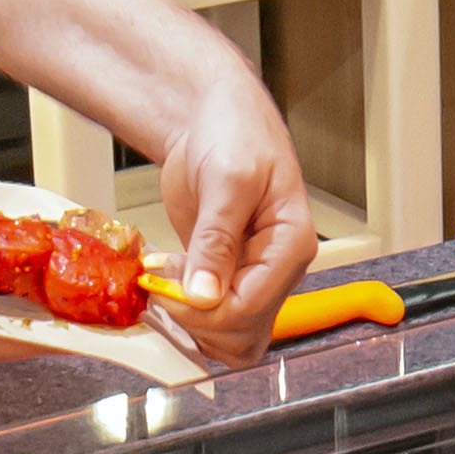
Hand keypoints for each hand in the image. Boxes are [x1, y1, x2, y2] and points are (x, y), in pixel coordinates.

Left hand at [150, 68, 319, 362]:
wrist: (217, 116)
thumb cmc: (235, 133)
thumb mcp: (227, 180)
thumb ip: (216, 240)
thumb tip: (206, 294)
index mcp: (291, 245)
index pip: (252, 308)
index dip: (205, 308)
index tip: (166, 285)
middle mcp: (277, 269)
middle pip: (244, 334)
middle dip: (198, 319)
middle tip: (163, 284)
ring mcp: (251, 275)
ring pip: (231, 337)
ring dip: (190, 323)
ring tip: (164, 281)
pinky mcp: (225, 276)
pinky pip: (211, 318)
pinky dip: (184, 312)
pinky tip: (164, 280)